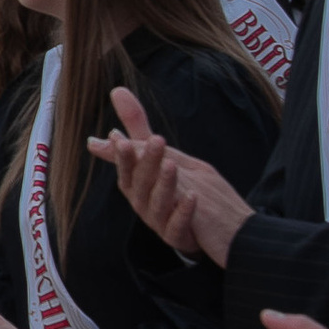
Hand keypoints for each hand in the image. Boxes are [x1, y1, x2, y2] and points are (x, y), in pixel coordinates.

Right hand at [86, 86, 249, 263]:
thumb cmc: (179, 184)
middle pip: (140, 184)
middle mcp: (143, 204)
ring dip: (164, 185)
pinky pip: (178, 227)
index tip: (120, 138)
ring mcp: (160, 223)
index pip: (126, 169)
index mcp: (137, 185)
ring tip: (172, 165)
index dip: (122, 156)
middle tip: (158, 140)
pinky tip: (193, 196)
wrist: (211, 224)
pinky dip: (184, 213)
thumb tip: (116, 91)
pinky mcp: (179, 237)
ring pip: (157, 205)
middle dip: (146, 163)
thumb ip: (138, 126)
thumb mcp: (161, 152)